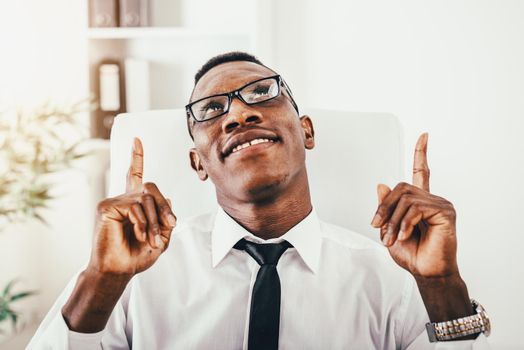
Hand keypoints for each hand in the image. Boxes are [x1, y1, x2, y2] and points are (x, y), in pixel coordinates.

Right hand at [89, 137, 176, 276]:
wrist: (118, 270)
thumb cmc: (136, 256)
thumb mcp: (161, 238)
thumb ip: (166, 218)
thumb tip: (168, 196)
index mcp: (133, 204)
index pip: (134, 176)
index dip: (136, 158)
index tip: (137, 140)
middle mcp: (122, 199)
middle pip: (150, 187)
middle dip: (164, 207)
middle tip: (170, 226)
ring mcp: (113, 201)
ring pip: (145, 199)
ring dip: (154, 221)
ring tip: (151, 239)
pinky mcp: (106, 207)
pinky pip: (134, 206)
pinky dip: (142, 222)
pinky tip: (139, 233)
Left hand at [371, 133, 458, 278]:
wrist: (426, 272)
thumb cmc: (411, 253)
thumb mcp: (389, 229)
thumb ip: (386, 208)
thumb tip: (382, 183)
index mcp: (420, 201)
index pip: (422, 171)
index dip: (421, 153)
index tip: (424, 134)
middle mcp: (432, 199)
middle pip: (401, 188)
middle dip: (384, 208)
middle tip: (378, 228)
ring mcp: (440, 204)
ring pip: (406, 199)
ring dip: (393, 220)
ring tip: (393, 238)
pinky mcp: (445, 212)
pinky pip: (416, 208)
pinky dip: (405, 223)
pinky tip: (406, 236)